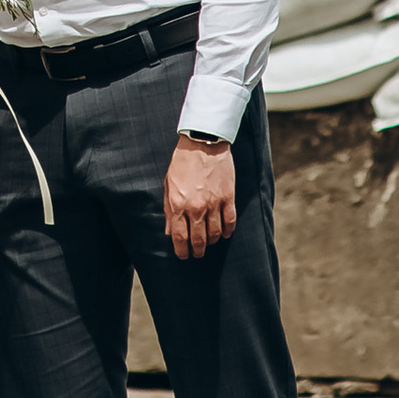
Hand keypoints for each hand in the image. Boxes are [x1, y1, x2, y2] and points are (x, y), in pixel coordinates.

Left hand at [163, 132, 235, 259]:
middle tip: (197, 253)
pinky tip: (225, 233)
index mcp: (178, 204)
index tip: (183, 255)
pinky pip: (230, 222)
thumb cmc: (182, 162)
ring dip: (212, 241)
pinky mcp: (228, 198)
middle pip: (198, 239)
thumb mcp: (168, 184)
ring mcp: (213, 203)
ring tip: (210, 242)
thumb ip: (168, 209)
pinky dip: (227, 231)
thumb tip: (169, 231)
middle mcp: (195, 207)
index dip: (182, 250)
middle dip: (197, 250)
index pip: (179, 237)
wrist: (203, 142)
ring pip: (215, 234)